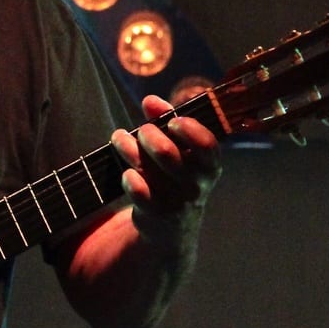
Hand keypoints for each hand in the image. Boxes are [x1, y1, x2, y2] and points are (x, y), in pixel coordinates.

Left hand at [112, 94, 221, 248]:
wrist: (171, 226)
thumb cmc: (174, 175)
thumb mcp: (179, 150)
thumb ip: (167, 121)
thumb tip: (150, 101)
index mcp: (209, 166)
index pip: (207, 145)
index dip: (188, 129)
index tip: (172, 121)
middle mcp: (196, 184)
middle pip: (167, 152)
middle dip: (148, 134)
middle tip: (142, 130)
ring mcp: (176, 200)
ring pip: (147, 168)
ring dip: (129, 148)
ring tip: (119, 137)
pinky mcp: (155, 213)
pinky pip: (138, 190)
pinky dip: (129, 177)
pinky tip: (126, 172)